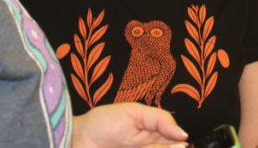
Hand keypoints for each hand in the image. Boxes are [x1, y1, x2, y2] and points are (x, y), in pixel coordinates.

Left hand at [71, 102, 188, 147]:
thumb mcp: (135, 113)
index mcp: (153, 137)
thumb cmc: (102, 123)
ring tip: (140, 145)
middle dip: (170, 147)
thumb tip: (183, 135)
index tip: (182, 144)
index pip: (175, 142)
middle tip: (166, 145)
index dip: (179, 143)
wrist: (74, 140)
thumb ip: (161, 120)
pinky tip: (138, 146)